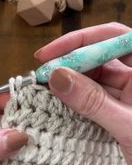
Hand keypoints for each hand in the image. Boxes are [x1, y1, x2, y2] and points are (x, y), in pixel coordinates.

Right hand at [35, 22, 131, 164]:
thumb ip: (93, 102)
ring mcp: (129, 95)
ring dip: (70, 82)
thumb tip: (56, 77)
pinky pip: (94, 100)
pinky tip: (58, 104)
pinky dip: (76, 101)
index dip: (81, 41)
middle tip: (41, 74)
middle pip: (101, 57)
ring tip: (45, 89)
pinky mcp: (119, 113)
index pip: (114, 38)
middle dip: (71, 62)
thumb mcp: (126, 126)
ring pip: (95, 79)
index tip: (49, 54)